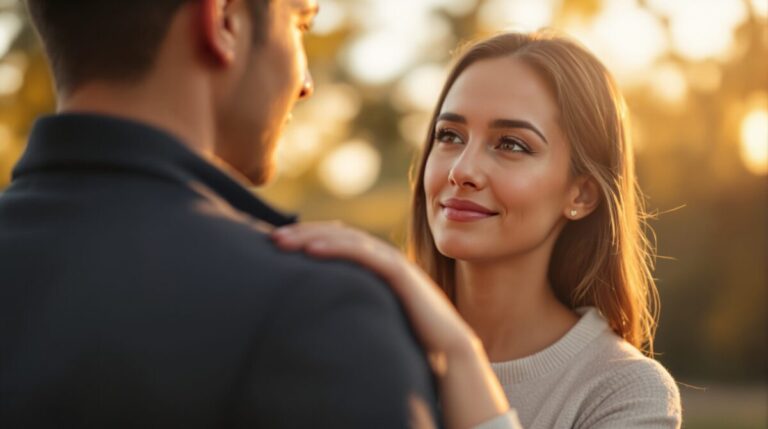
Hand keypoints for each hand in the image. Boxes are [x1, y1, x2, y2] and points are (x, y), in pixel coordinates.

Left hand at [271, 222, 474, 363]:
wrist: (448, 348)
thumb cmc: (411, 335)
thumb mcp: (374, 312)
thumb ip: (354, 302)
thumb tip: (321, 311)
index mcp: (376, 264)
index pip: (338, 239)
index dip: (308, 236)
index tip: (278, 243)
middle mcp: (383, 256)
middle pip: (337, 234)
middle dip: (303, 232)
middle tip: (271, 238)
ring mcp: (392, 262)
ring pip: (346, 239)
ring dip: (311, 236)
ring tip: (282, 242)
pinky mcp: (399, 273)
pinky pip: (363, 255)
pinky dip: (336, 248)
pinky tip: (311, 251)